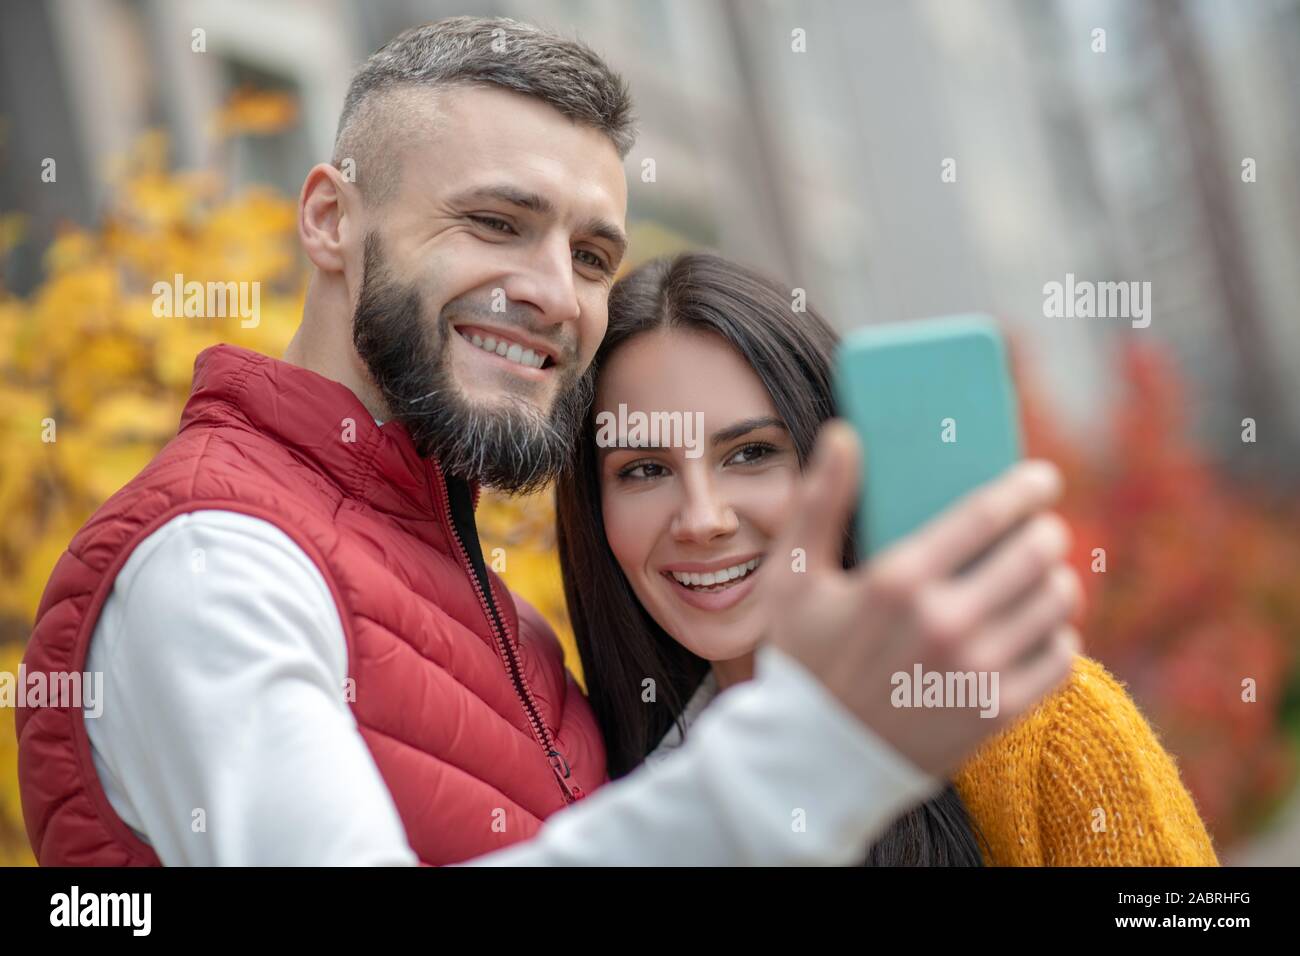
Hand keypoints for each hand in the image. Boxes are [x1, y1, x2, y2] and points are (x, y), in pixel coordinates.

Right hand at [763, 420, 1081, 776]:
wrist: (814, 761)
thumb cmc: (804, 660)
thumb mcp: (794, 577)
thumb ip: (820, 501)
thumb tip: (845, 434)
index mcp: (897, 581)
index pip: (988, 514)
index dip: (1027, 488)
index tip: (1043, 478)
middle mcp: (944, 622)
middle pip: (1036, 552)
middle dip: (1046, 532)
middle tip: (1039, 532)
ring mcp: (975, 671)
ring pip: (1056, 602)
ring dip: (1056, 581)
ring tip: (1039, 578)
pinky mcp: (996, 713)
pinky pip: (1062, 658)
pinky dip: (1058, 636)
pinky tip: (1037, 630)